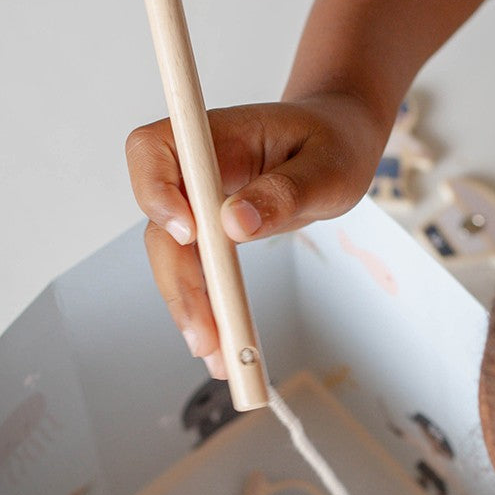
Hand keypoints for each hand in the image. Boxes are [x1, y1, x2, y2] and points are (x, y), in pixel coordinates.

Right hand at [126, 92, 387, 374]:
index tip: (188, 232)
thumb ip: (286, 191)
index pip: (154, 150)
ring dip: (191, 310)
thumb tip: (237, 223)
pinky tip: (226, 349)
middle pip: (159, 224)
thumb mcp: (328, 166)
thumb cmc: (334, 142)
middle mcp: (196, 170)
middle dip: (178, 283)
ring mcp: (199, 204)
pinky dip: (209, 313)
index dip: (155, 190)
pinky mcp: (210, 234)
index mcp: (217, 136)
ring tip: (221, 358)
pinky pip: (198, 275)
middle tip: (206, 335)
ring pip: (174, 260)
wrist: (339, 142)